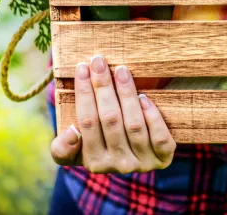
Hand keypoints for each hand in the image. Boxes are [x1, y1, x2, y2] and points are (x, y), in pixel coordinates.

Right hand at [50, 55, 176, 172]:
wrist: (136, 154)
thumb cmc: (101, 143)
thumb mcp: (76, 150)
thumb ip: (63, 147)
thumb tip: (71, 132)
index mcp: (94, 162)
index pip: (87, 123)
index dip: (84, 94)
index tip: (82, 68)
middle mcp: (118, 165)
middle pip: (110, 120)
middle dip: (103, 86)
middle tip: (99, 61)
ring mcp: (142, 163)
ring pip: (134, 125)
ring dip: (127, 94)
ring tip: (121, 70)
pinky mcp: (163, 158)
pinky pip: (160, 138)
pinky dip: (152, 116)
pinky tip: (144, 97)